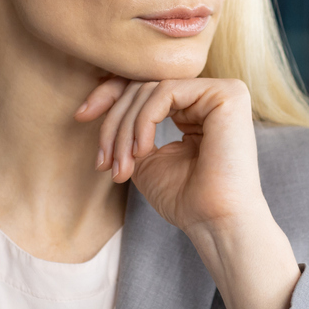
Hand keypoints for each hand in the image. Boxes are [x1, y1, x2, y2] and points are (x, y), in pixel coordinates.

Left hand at [77, 76, 301, 308]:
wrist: (215, 223)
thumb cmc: (185, 200)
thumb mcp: (144, 157)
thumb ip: (129, 128)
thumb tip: (100, 104)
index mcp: (195, 108)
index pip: (146, 87)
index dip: (109, 96)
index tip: (81, 116)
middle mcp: (210, 95)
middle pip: (144, 86)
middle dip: (113, 123)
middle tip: (103, 161)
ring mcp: (221, 91)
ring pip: (151, 89)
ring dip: (124, 129)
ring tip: (121, 166)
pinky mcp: (227, 94)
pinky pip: (166, 92)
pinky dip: (143, 122)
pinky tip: (142, 151)